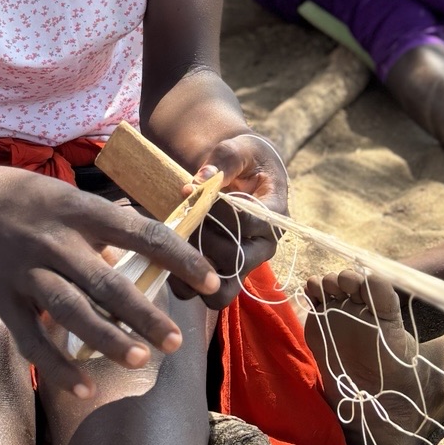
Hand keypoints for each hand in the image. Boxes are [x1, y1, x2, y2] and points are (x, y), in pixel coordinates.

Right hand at [0, 166, 219, 400]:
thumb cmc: (37, 200)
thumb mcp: (78, 197)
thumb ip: (121, 218)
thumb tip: (176, 222)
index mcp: (82, 211)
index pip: (141, 233)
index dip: (179, 257)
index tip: (211, 281)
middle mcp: (55, 241)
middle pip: (104, 282)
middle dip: (142, 314)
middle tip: (174, 341)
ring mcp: (27, 271)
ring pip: (69, 309)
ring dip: (104, 338)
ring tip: (137, 359)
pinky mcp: (5, 297)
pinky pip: (30, 337)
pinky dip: (55, 364)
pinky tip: (82, 387)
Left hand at [186, 133, 286, 309]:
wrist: (242, 174)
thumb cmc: (244, 160)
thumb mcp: (239, 148)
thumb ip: (225, 158)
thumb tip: (201, 179)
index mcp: (274, 216)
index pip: (249, 222)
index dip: (217, 209)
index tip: (193, 189)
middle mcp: (264, 247)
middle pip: (235, 259)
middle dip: (202, 237)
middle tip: (183, 215)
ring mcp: (245, 265)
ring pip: (221, 289)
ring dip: (192, 268)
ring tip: (176, 239)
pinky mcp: (226, 276)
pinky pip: (206, 296)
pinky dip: (184, 283)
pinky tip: (168, 256)